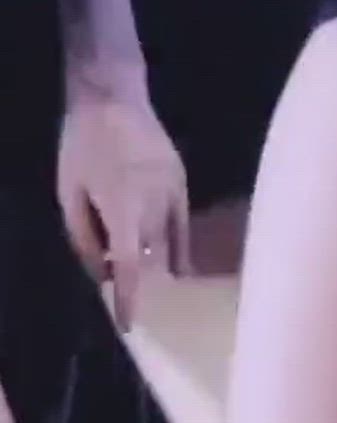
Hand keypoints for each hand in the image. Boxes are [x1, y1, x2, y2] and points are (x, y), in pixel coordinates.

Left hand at [57, 89, 190, 331]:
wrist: (112, 96)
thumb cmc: (82, 145)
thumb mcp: (69, 194)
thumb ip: (84, 239)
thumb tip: (102, 273)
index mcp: (123, 206)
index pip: (129, 265)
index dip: (130, 298)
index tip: (129, 326)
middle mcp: (155, 201)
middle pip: (147, 254)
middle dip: (133, 274)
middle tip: (117, 286)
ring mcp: (173, 187)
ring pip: (166, 239)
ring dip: (152, 259)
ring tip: (140, 272)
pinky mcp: (181, 177)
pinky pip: (183, 222)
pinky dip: (179, 246)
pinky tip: (179, 267)